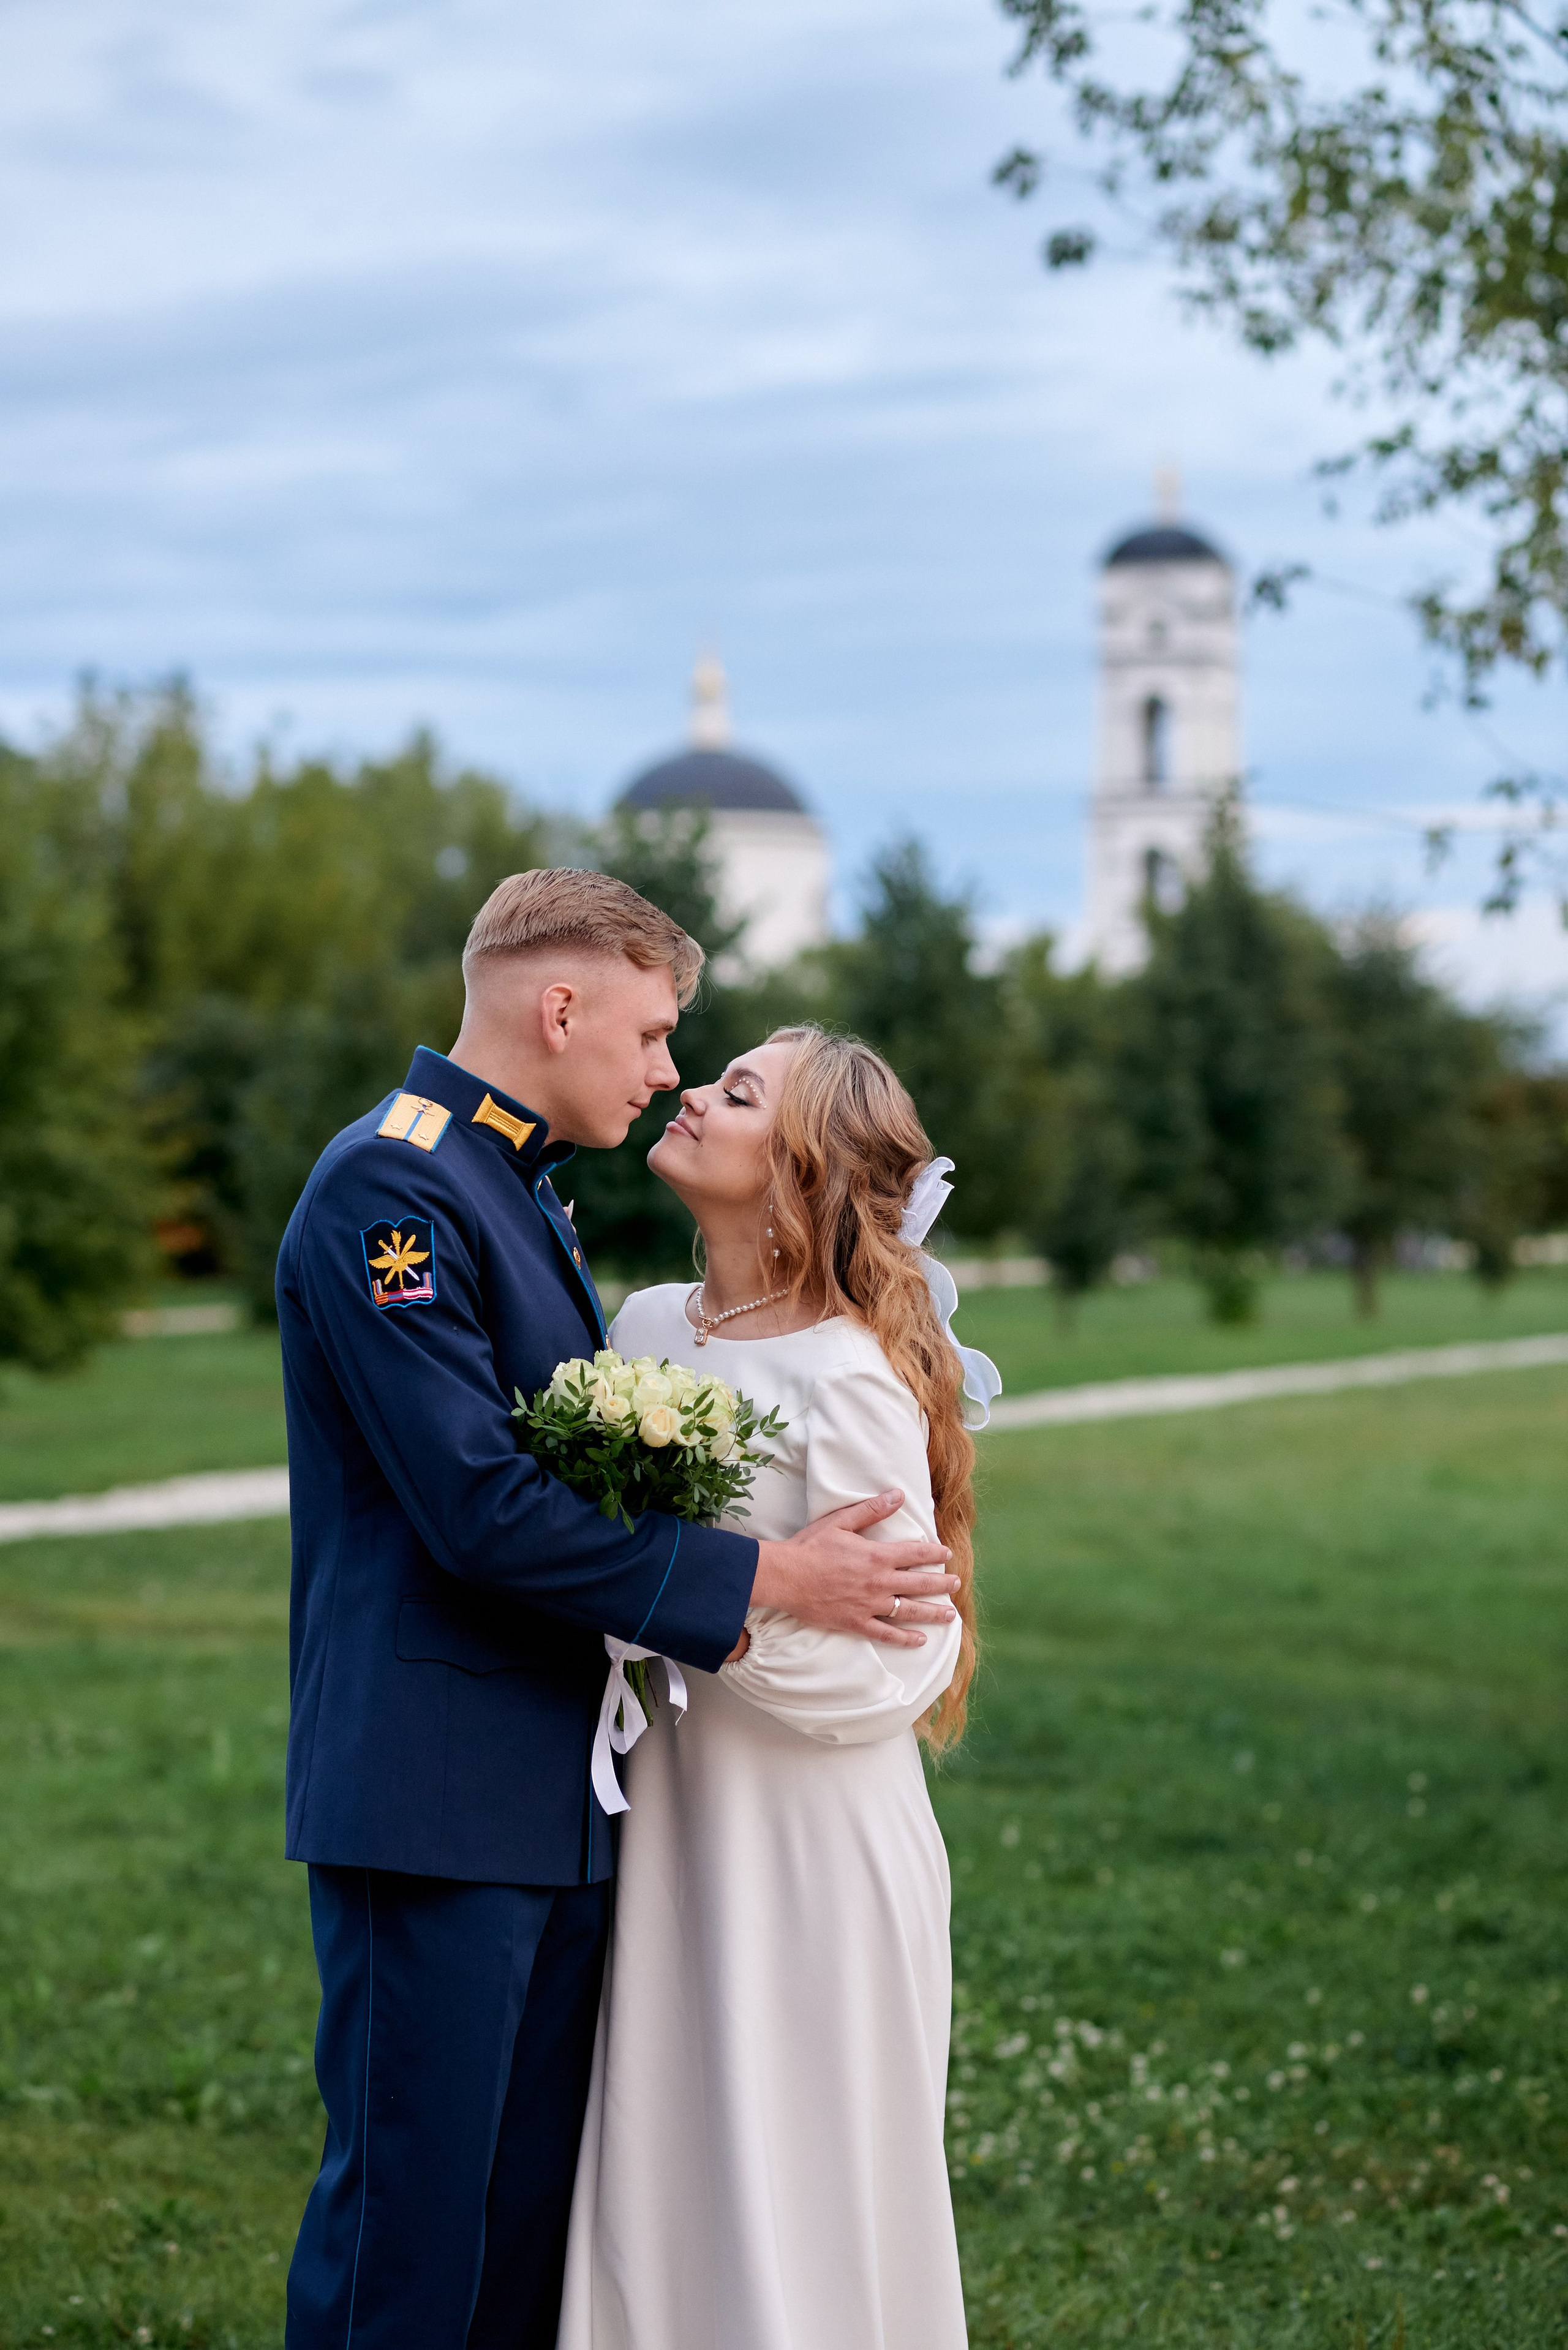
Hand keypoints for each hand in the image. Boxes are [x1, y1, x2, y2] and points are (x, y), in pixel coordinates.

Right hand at [751, 1492, 957, 1649]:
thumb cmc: (810, 1546)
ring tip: (950, 1614)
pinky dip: (904, 1638)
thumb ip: (872, 1510)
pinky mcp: (856, 1622)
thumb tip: (898, 1495)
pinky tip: (920, 1640)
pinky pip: (886, 1633)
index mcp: (877, 1555)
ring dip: (932, 1613)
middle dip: (941, 1583)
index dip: (934, 1553)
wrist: (785, 1576)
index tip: (947, 1554)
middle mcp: (879, 1582)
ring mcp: (869, 1605)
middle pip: (919, 1583)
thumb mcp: (841, 1521)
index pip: (915, 1553)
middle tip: (956, 1583)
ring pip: (909, 1611)